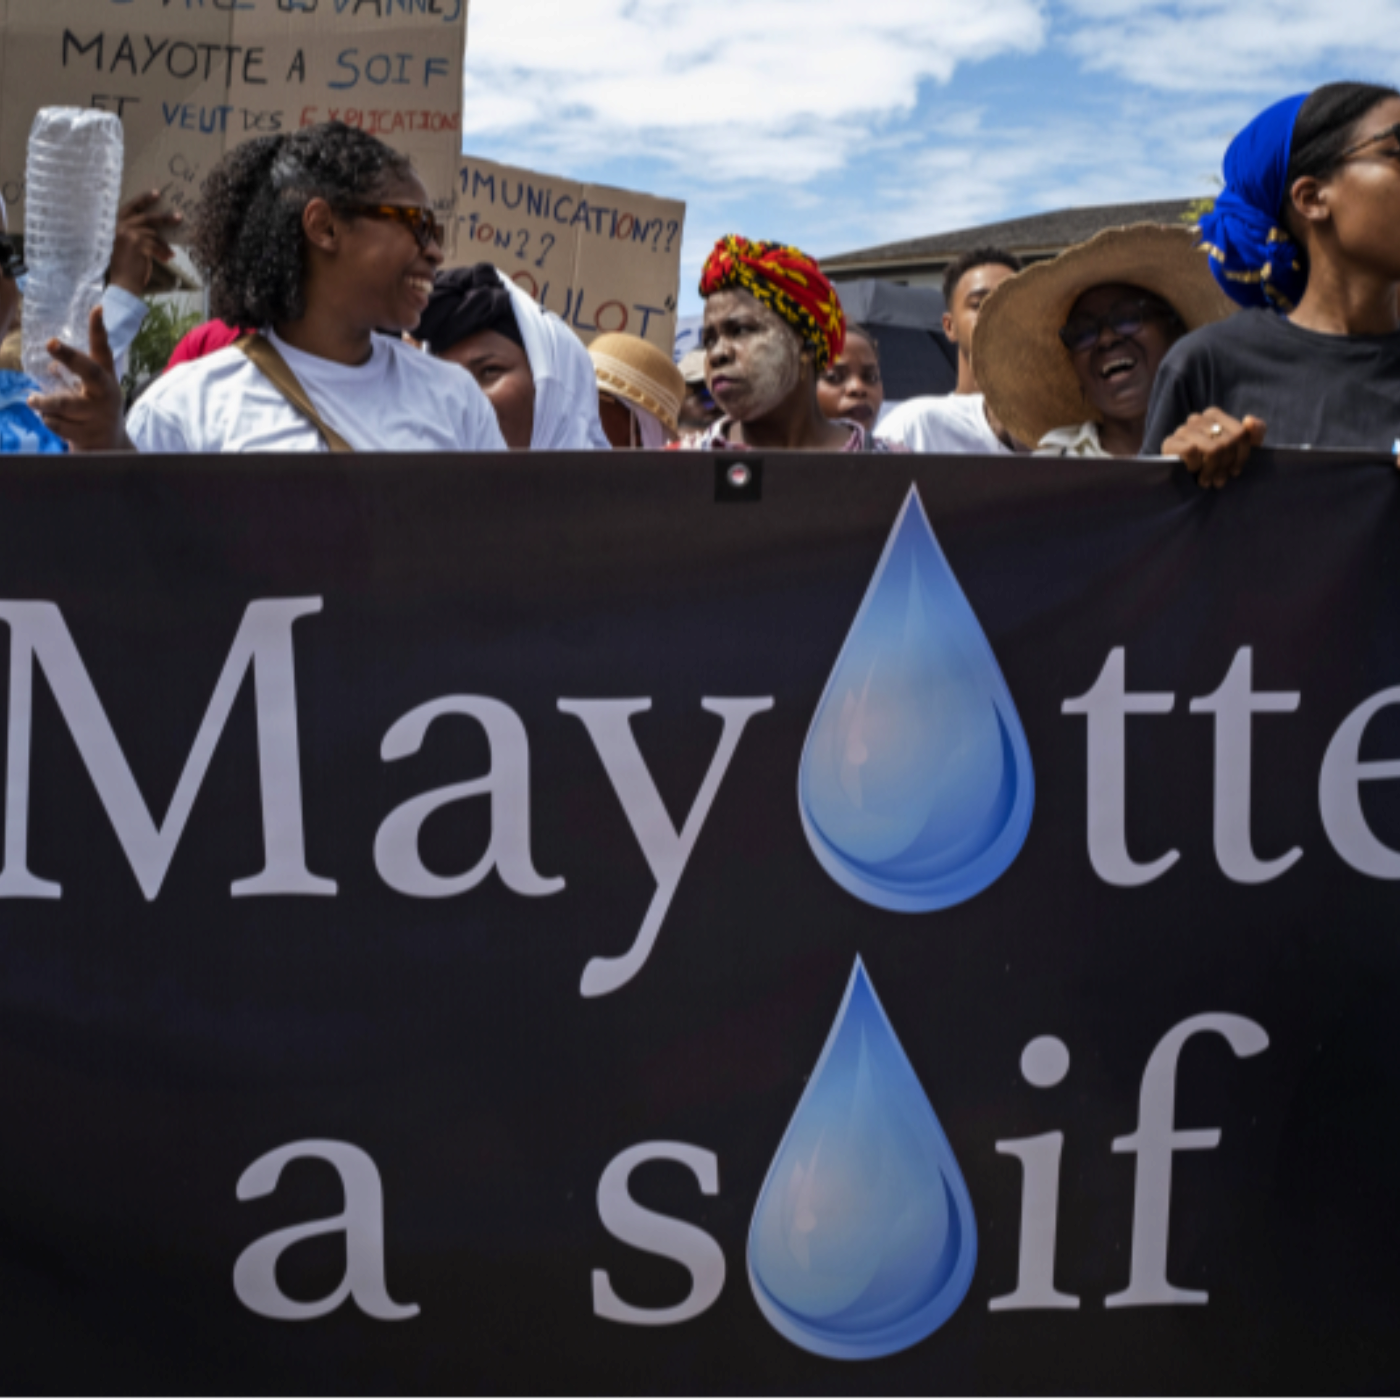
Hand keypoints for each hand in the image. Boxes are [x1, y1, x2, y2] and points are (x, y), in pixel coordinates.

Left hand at [28, 306, 132, 451]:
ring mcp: (98, 415)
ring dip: (45, 403)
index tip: (97, 308)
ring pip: (65, 404)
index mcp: (105, 379)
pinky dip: (49, 421)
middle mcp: (105, 394)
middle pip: (89, 371)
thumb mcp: (90, 392)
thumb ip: (73, 377)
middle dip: (69, 356)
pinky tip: (54, 421)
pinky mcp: (88, 434)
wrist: (111, 449)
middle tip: (51, 343)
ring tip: (33, 400)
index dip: (99, 329)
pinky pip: (58, 424)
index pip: (103, 350)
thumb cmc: (95, 412)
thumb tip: (50, 366)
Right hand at [108, 190, 180, 295]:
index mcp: (114, 225)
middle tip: (179, 216)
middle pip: (146, 218)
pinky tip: (168, 258)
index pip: (129, 207)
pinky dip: (163, 252)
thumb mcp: (126, 246)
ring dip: (164, 244)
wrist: (122, 284)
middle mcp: (120, 227)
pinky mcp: (138, 245)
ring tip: (172, 253)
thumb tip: (155, 231)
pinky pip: (156, 245)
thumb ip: (135, 235)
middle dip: (164, 218)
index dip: (142, 200)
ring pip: (154, 234)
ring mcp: (129, 235)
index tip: (156, 193)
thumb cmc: (124, 267)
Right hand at [1161, 409, 1266, 488]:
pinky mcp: (1170, 443)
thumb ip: (1255, 432)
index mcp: (1213, 415)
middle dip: (1226, 466)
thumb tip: (1249, 420)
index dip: (1241, 456)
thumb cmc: (1212, 462)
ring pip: (1212, 449)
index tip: (1235, 471)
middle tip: (1220, 480)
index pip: (1240, 433)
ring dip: (1212, 470)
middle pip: (1227, 442)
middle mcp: (1197, 418)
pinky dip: (1196, 466)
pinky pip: (1192, 451)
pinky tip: (1193, 472)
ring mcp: (1182, 429)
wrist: (1178, 478)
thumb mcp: (1240, 449)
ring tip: (1208, 481)